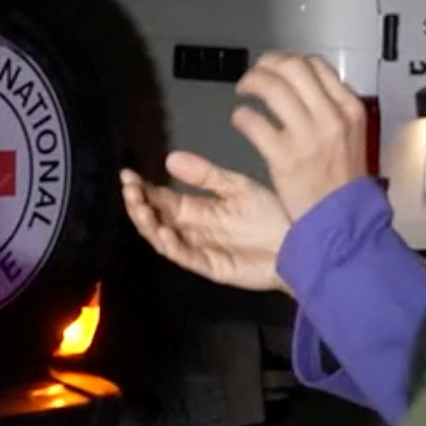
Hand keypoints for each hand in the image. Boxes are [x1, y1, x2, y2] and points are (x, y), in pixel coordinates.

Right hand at [121, 152, 287, 292]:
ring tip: (140, 207)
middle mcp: (192, 229)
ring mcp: (199, 249)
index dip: (143, 189)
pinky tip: (166, 231)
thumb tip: (170, 159)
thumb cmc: (270, 214)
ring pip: (162, 239)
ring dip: (148, 224)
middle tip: (129, 189)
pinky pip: (185, 256)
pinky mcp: (210, 266)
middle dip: (138, 205)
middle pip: (156, 219)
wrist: (298, 241)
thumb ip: (205, 175)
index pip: (161, 199)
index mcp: (196, 209)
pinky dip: (172, 245)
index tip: (127, 175)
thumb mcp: (236, 187)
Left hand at [231, 52, 366, 224]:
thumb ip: (332, 111)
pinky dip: (242, 116)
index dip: (289, 60)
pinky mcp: (284, 157)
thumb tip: (305, 88)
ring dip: (251, 83)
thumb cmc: (344, 185)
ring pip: (272, 87)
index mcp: (349, 109)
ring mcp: (307, 136)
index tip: (277, 67)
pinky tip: (241, 120)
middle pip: (293, 68)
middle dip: (267, 64)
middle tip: (255, 74)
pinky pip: (254, 122)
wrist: (344, 222)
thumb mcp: (352, 138)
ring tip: (243, 91)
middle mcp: (330, 117)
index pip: (316, 65)